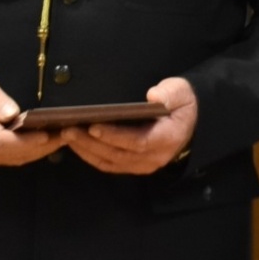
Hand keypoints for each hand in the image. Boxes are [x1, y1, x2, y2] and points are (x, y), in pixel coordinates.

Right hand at [0, 68, 60, 167]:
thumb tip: (12, 113)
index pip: (0, 142)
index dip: (26, 141)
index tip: (48, 134)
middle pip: (12, 154)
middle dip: (42, 146)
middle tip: (67, 132)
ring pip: (15, 159)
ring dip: (41, 150)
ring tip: (64, 136)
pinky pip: (12, 158)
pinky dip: (31, 151)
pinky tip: (48, 141)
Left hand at [60, 76, 196, 174]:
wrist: (191, 122)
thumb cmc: (182, 104)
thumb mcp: (182, 92)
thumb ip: (170, 94)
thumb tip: (153, 97)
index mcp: (167, 138)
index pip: (138, 141)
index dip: (114, 136)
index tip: (93, 126)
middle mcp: (154, 157)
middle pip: (118, 154)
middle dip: (91, 143)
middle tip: (68, 130)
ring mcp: (144, 164)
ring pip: (111, 162)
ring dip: (87, 151)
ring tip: (67, 136)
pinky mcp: (135, 166)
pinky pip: (111, 165)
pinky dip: (92, 157)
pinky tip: (77, 145)